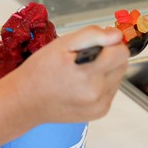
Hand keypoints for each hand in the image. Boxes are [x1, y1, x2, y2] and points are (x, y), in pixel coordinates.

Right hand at [4, 25, 130, 125]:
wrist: (25, 101)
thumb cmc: (40, 71)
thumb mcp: (62, 44)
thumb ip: (92, 35)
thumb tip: (116, 35)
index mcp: (88, 74)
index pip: (121, 52)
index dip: (109, 43)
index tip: (95, 44)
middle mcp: (98, 93)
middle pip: (121, 64)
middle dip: (108, 57)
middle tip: (84, 58)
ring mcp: (100, 105)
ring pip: (117, 77)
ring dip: (105, 71)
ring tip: (81, 72)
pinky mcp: (100, 112)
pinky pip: (111, 91)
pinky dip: (101, 84)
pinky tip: (82, 84)